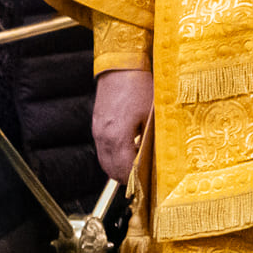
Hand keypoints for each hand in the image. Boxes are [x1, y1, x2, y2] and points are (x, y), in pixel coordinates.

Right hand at [93, 68, 152, 183]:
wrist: (121, 65)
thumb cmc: (141, 87)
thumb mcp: (153, 115)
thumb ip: (151, 140)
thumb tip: (155, 160)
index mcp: (117, 136)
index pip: (124, 170)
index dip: (135, 181)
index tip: (146, 187)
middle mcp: (103, 136)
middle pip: (111, 169)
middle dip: (126, 179)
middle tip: (142, 183)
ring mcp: (97, 130)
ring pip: (105, 160)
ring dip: (118, 169)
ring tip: (135, 170)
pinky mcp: (97, 124)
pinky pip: (103, 149)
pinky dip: (113, 157)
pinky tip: (127, 154)